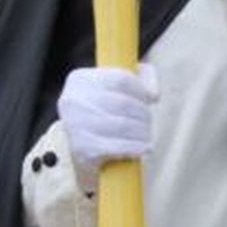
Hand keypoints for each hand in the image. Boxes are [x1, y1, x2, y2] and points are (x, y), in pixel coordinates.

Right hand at [56, 64, 158, 190]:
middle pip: (123, 104)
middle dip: (143, 114)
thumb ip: (144, 77)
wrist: (82, 148)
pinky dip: (136, 147)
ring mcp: (74, 125)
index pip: (120, 79)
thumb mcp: (122, 86)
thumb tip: (153, 94)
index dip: (141, 91)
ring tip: (146, 136)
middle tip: (148, 122)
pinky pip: (117, 147)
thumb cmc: (106, 111)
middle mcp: (72, 100)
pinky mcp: (81, 149)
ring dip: (142, 132)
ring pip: (122, 125)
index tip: (148, 100)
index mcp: (80, 79)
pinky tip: (144, 148)